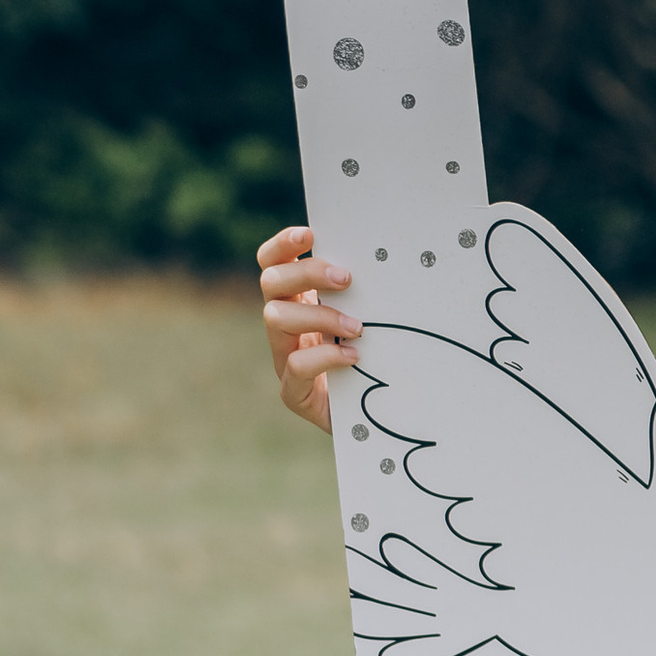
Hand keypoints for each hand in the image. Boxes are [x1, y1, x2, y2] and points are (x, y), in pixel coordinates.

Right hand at [257, 222, 358, 430]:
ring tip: (359, 327)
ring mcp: (283, 358)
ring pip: (275, 319)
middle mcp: (284, 326)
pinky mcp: (293, 392)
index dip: (282, 245)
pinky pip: (295, 366)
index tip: (309, 234)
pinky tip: (354, 356)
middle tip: (347, 278)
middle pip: (271, 283)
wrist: (373, 421)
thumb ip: (363, 295)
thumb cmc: (373, 362)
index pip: (273, 263)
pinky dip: (325, 356)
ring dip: (320, 316)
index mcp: (298, 302)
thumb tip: (384, 259)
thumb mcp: (369, 320)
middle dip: (308, 274)